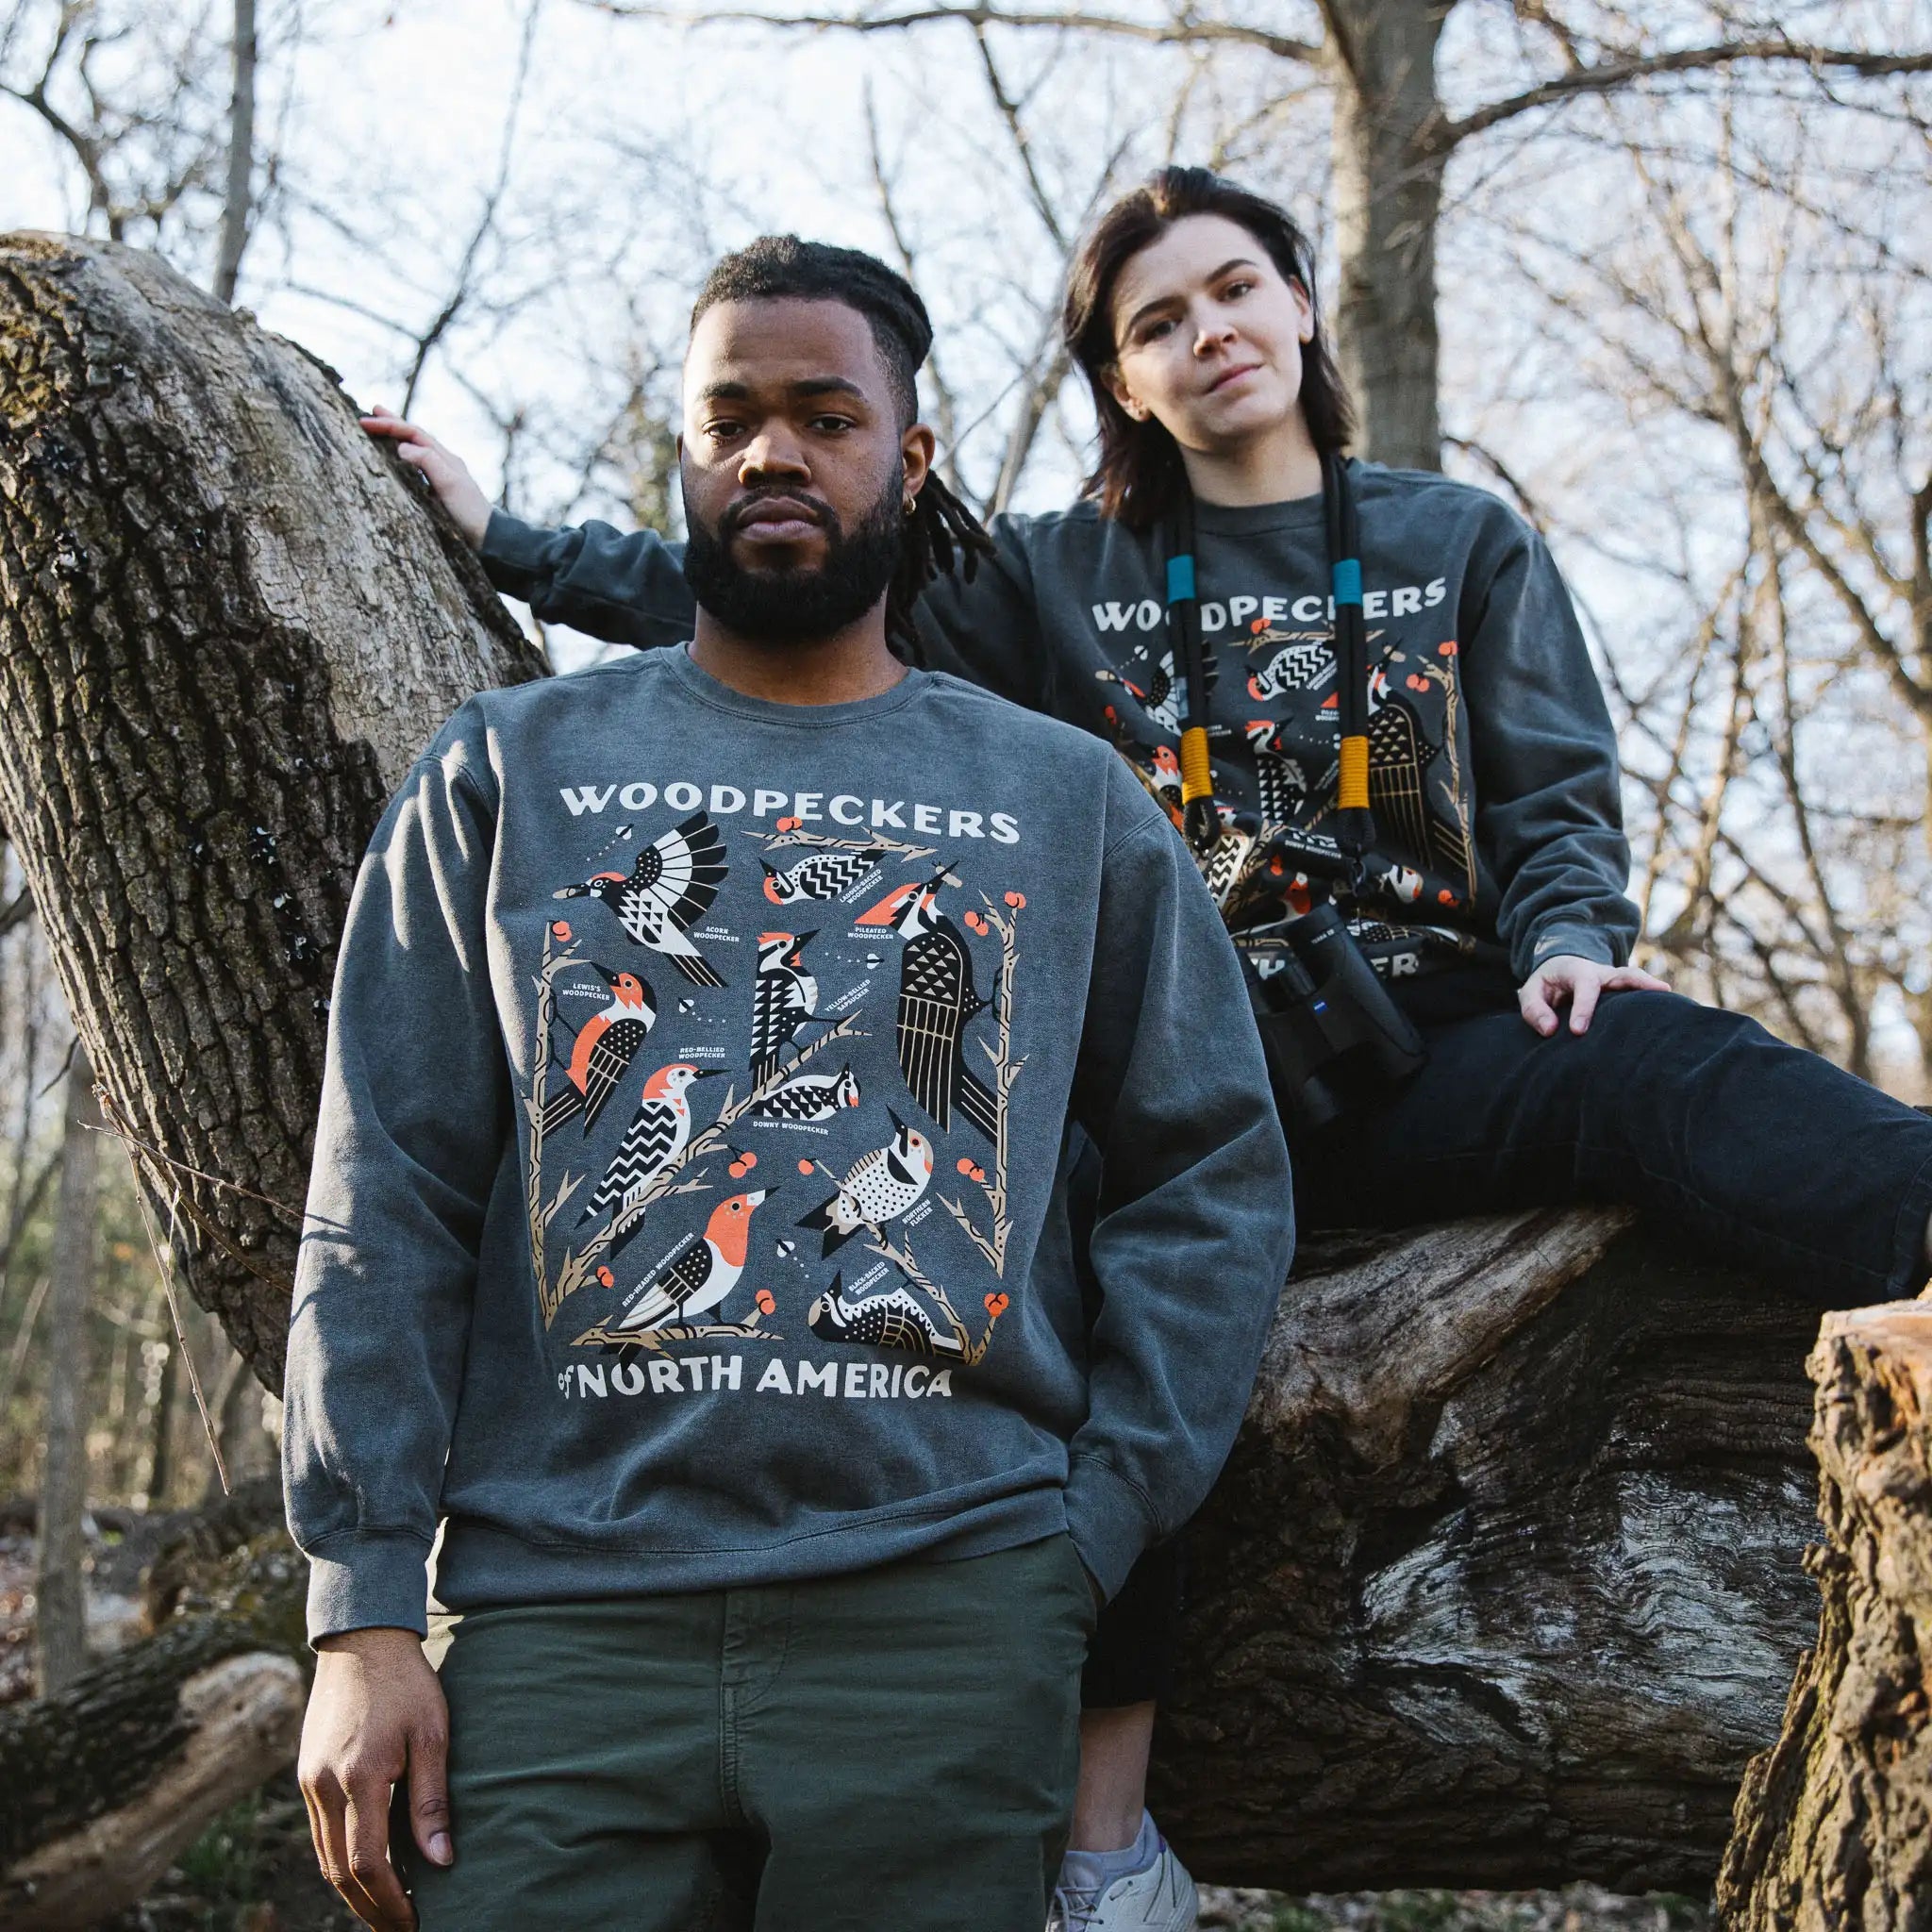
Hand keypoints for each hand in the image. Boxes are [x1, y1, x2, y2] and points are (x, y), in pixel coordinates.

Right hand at [299, 1626, 451, 1930]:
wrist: (362, 1641)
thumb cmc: (407, 1684)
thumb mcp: (432, 1735)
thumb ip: (432, 1800)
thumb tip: (441, 1861)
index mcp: (359, 1777)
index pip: (368, 1863)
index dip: (390, 1900)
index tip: (415, 1920)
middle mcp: (324, 1786)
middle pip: (340, 1871)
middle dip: (370, 1908)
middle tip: (401, 1928)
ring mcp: (309, 1781)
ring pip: (324, 1857)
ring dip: (352, 1890)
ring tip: (386, 1910)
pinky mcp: (305, 1774)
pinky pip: (319, 1833)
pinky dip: (340, 1860)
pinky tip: (365, 1871)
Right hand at [361, 407, 491, 549]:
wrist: (487, 537)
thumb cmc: (468, 511)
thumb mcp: (448, 483)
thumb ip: (427, 462)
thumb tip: (401, 447)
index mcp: (445, 458)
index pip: (414, 434)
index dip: (390, 425)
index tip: (365, 422)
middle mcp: (444, 463)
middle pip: (415, 437)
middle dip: (393, 423)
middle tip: (373, 410)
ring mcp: (442, 476)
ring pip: (416, 450)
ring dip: (398, 438)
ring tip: (381, 430)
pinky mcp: (439, 492)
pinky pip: (418, 467)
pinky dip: (404, 458)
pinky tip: (398, 461)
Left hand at [1518, 953, 1668, 1036]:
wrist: (1559, 969)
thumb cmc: (1546, 984)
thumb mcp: (1531, 992)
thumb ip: (1535, 1010)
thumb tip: (1551, 1029)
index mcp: (1577, 970)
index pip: (1585, 987)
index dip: (1583, 1009)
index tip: (1578, 1031)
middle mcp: (1602, 973)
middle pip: (1624, 973)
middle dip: (1641, 981)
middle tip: (1661, 992)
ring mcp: (1615, 981)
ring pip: (1637, 981)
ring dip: (1654, 990)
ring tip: (1674, 1003)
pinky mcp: (1622, 991)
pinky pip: (1639, 994)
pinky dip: (1653, 1001)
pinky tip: (1667, 1018)